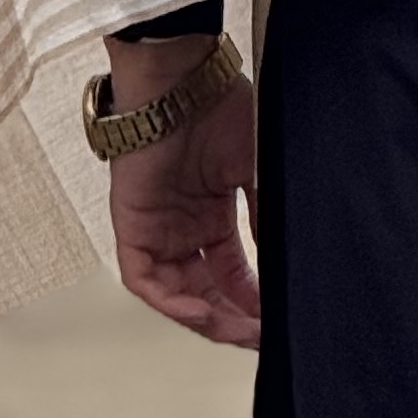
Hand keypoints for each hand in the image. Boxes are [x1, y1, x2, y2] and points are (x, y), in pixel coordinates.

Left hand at [103, 38, 261, 349]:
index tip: (279, 322)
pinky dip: (174, 302)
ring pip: (179, 294)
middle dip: (236, 319)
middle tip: (264, 338)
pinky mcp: (131, 229)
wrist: (181, 79)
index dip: (254, 302)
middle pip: (207, 292)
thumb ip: (266, 215)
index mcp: (211, 214)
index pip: (233, 274)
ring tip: (242, 331)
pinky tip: (204, 312)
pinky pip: (147, 282)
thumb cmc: (219, 108)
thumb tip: (285, 259)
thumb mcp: (256, 168)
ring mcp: (156, 231)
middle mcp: (182, 229)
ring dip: (209, 317)